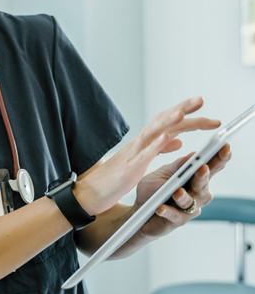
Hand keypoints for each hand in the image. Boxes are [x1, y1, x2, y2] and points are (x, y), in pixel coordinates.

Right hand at [75, 97, 220, 215]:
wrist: (90, 193)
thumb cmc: (114, 179)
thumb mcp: (142, 161)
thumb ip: (159, 148)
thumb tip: (179, 139)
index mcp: (144, 143)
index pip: (166, 123)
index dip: (184, 113)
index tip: (202, 106)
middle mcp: (138, 144)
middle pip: (161, 121)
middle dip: (182, 110)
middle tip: (201, 100)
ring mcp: (132, 155)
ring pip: (152, 133)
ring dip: (168, 122)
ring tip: (183, 112)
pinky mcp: (128, 169)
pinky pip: (143, 155)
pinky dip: (156, 145)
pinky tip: (167, 137)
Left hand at [133, 143, 231, 238]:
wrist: (138, 211)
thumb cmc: (153, 190)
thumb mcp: (162, 173)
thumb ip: (177, 166)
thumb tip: (193, 155)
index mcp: (193, 178)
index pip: (210, 167)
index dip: (219, 158)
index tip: (225, 147)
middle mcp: (195, 194)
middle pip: (204, 185)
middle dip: (203, 176)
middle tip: (202, 168)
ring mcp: (188, 208)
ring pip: (191, 202)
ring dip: (184, 196)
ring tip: (177, 191)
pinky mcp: (177, 220)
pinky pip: (175, 216)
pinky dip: (167, 211)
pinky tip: (161, 207)